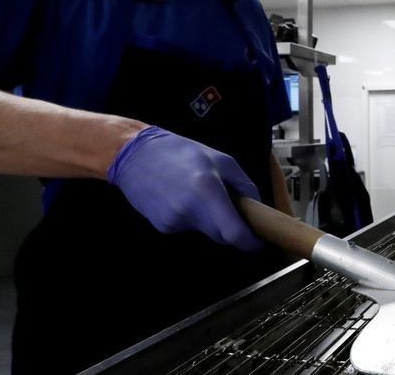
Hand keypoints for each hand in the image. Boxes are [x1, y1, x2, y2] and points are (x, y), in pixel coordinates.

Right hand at [107, 125, 263, 251]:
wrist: (136, 155)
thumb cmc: (182, 152)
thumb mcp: (222, 160)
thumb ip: (244, 185)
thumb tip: (256, 208)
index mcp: (208, 190)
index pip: (233, 232)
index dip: (249, 242)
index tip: (257, 241)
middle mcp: (190, 210)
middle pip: (222, 236)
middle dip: (232, 228)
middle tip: (232, 209)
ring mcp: (174, 221)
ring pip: (205, 232)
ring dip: (211, 221)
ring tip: (199, 195)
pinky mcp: (162, 227)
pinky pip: (189, 228)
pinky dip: (193, 218)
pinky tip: (182, 199)